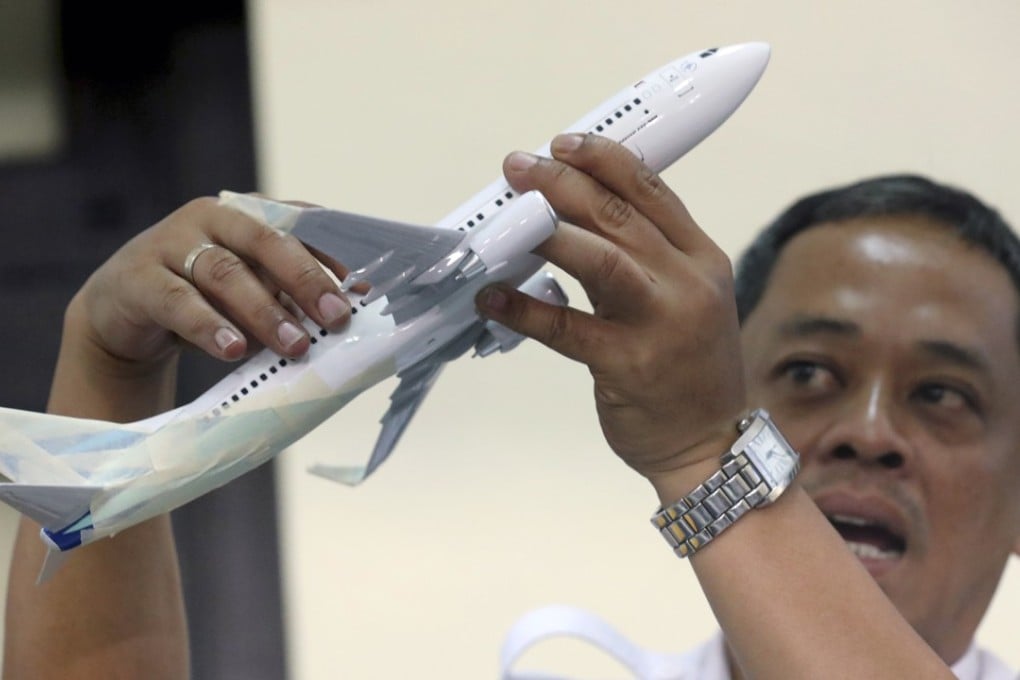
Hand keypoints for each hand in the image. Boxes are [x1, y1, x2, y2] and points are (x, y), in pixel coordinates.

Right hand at [72, 195, 351, 373]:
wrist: (123, 314)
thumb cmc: (204, 299)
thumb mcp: (252, 293)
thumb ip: (292, 297)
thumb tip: (348, 314)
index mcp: (250, 214)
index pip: (300, 223)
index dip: (334, 253)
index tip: (366, 288)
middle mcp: (214, 218)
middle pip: (267, 241)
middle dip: (307, 280)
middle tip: (337, 317)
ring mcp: (172, 243)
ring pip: (226, 272)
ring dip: (265, 311)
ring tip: (296, 345)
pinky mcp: (138, 278)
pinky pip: (178, 301)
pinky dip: (208, 326)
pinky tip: (233, 349)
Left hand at [476, 134, 746, 487]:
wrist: (709, 444)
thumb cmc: (686, 368)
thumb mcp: (683, 298)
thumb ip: (640, 257)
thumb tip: (569, 216)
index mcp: (700, 259)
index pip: (652, 191)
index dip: (604, 160)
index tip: (563, 142)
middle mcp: (686, 284)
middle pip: (620, 216)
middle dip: (563, 184)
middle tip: (518, 168)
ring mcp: (661, 325)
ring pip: (600, 261)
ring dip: (548, 233)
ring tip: (506, 219)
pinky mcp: (629, 366)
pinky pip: (567, 329)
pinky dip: (525, 309)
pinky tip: (492, 297)